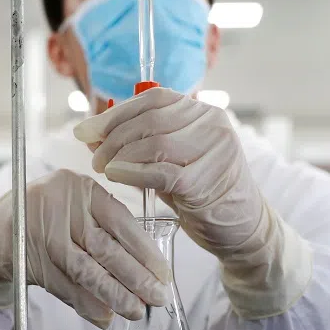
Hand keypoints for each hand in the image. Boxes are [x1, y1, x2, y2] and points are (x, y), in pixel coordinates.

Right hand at [0, 169, 169, 328]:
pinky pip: (65, 289)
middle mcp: (58, 208)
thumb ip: (105, 221)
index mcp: (79, 188)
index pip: (120, 221)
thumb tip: (149, 263)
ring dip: (114, 297)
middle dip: (136, 278)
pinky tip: (105, 317)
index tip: (163, 274)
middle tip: (157, 298)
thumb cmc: (49, 214)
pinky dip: (87, 306)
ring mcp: (41, 237)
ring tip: (136, 312)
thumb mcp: (75, 203)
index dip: (145, 251)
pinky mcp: (28, 263)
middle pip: (105, 249)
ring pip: (86, 272)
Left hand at [73, 88, 312, 318]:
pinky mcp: (207, 180)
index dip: (114, 113)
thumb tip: (90, 134)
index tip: (85, 130)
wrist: (243, 229)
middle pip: (150, 121)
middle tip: (94, 159)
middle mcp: (213, 124)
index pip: (152, 100)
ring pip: (154, 143)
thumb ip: (134, 146)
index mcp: (204, 112)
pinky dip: (132, 173)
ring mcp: (214, 151)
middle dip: (112, 139)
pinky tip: (117, 176)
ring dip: (120, 156)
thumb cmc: (203, 194)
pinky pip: (161, 172)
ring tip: (104, 169)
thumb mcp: (168, 162)